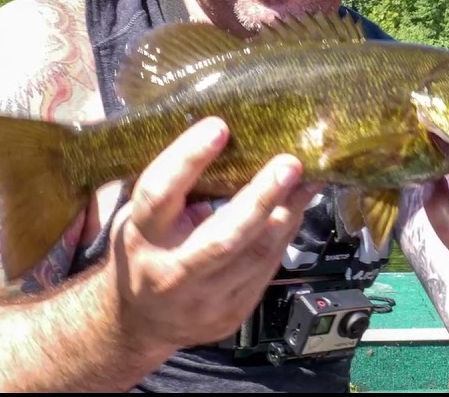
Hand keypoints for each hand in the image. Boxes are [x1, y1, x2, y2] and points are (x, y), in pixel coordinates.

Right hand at [103, 116, 321, 352]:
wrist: (142, 321)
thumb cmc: (145, 251)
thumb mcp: (142, 217)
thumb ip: (174, 187)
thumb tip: (227, 140)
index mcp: (142, 237)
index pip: (160, 194)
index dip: (189, 159)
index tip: (219, 128)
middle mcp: (171, 272)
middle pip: (223, 237)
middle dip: (261, 198)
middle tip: (289, 164)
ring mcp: (204, 300)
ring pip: (256, 255)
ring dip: (288, 212)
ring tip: (307, 180)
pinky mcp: (231, 313)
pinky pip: (267, 269)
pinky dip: (285, 234)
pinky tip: (297, 208)